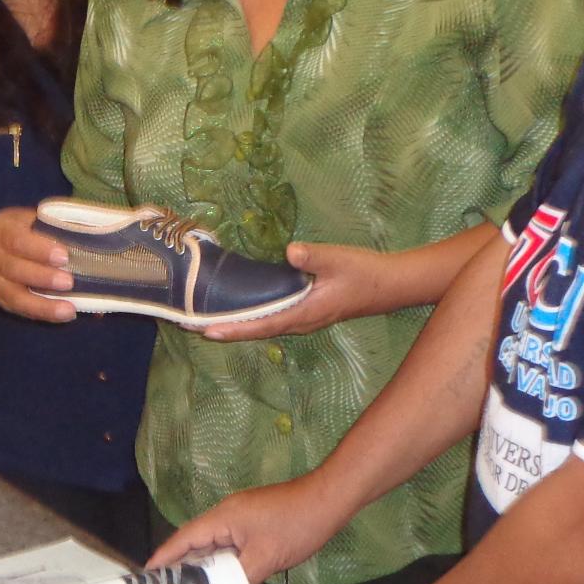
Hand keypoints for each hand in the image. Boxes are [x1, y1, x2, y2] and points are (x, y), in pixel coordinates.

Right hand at [0, 207, 76, 322]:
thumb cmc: (25, 228)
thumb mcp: (35, 219)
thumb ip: (58, 227)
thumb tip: (96, 238)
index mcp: (0, 230)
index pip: (17, 239)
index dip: (39, 249)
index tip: (64, 256)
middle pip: (14, 269)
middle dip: (42, 277)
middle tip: (69, 282)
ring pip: (14, 297)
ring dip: (43, 305)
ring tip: (69, 310)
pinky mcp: (1, 299)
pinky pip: (20, 310)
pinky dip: (42, 314)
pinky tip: (62, 316)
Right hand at [148, 473, 346, 582]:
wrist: (329, 501)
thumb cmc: (297, 524)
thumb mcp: (266, 557)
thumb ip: (240, 579)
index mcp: (221, 518)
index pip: (183, 539)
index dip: (164, 557)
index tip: (146, 575)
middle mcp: (225, 516)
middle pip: (194, 543)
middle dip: (180, 566)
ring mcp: (240, 520)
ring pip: (214, 547)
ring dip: (204, 568)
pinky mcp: (253, 526)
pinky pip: (230, 548)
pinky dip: (223, 565)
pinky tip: (223, 583)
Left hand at [200, 241, 392, 341]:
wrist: (389, 284)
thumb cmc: (364, 272)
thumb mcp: (339, 259)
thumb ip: (314, 256)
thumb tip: (290, 252)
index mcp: (303, 313)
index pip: (261, 325)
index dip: (234, 329)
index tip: (206, 331)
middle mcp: (300, 321)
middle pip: (257, 330)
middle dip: (227, 330)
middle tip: (193, 327)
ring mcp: (304, 319)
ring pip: (264, 326)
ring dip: (238, 325)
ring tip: (209, 321)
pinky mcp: (307, 311)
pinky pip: (274, 319)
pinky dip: (254, 318)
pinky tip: (242, 310)